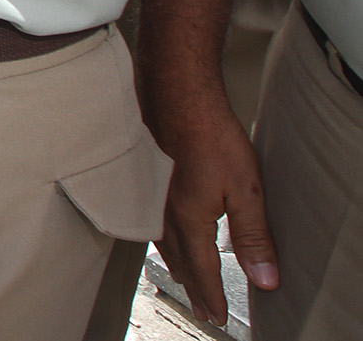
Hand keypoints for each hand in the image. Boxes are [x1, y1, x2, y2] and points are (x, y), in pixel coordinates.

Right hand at [147, 86, 279, 324]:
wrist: (177, 98)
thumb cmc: (211, 138)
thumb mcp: (245, 190)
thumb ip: (254, 237)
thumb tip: (265, 278)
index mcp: (191, 221)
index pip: (203, 270)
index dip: (213, 296)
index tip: (218, 317)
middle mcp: (168, 215)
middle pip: (182, 263)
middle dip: (194, 289)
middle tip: (204, 311)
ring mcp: (155, 198)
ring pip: (166, 246)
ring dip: (179, 269)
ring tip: (185, 281)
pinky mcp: (150, 183)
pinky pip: (156, 227)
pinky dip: (165, 244)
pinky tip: (167, 238)